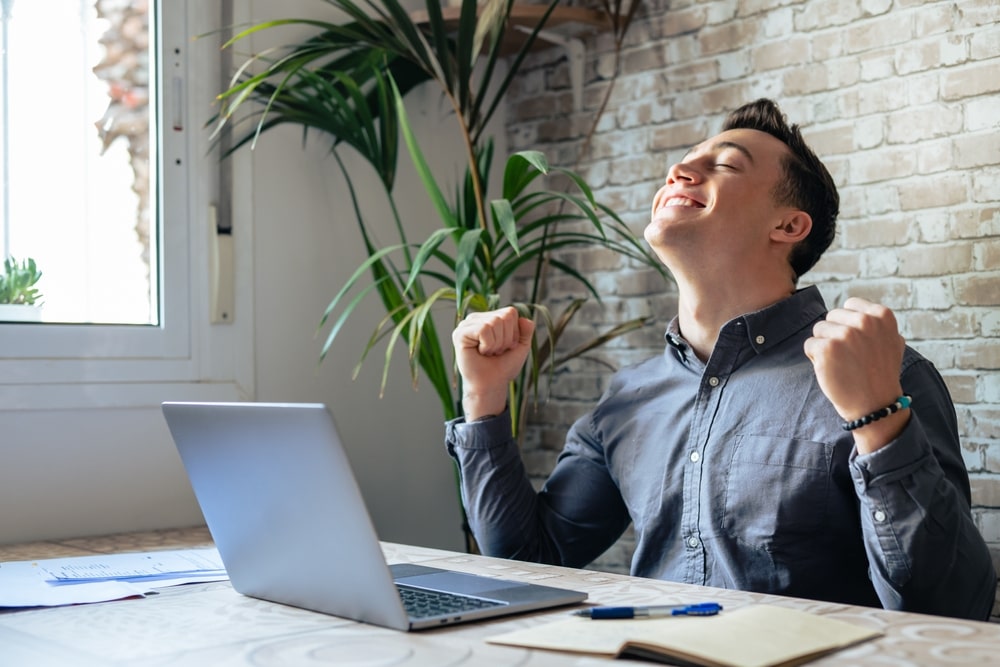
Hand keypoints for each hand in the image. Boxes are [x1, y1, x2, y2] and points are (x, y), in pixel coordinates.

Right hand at [452, 307, 534, 419]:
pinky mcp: (460, 333)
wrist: (491, 384)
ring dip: (496, 344)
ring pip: (494, 322)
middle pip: (504, 316)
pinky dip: (488, 345)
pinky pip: (483, 329)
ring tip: (488, 353)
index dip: (514, 333)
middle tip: (495, 352)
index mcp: (489, 317)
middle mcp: (477, 318)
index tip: (505, 347)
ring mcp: (466, 324)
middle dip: (506, 339)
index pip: (510, 312)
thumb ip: (526, 331)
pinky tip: (480, 352)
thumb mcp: (521, 347)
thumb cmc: (503, 367)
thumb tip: (525, 319)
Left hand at [804, 297, 907, 452]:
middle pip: (831, 316)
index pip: (849, 305)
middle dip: (835, 335)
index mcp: (882, 315)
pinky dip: (815, 358)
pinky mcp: (827, 349)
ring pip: (818, 330)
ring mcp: (845, 334)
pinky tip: (831, 370)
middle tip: (850, 357)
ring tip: (842, 363)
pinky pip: (809, 345)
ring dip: (824, 346)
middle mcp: (865, 321)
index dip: (848, 325)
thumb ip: (876, 322)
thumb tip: (856, 309)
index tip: (858, 344)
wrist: (875, 404)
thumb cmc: (880, 374)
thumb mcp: (891, 341)